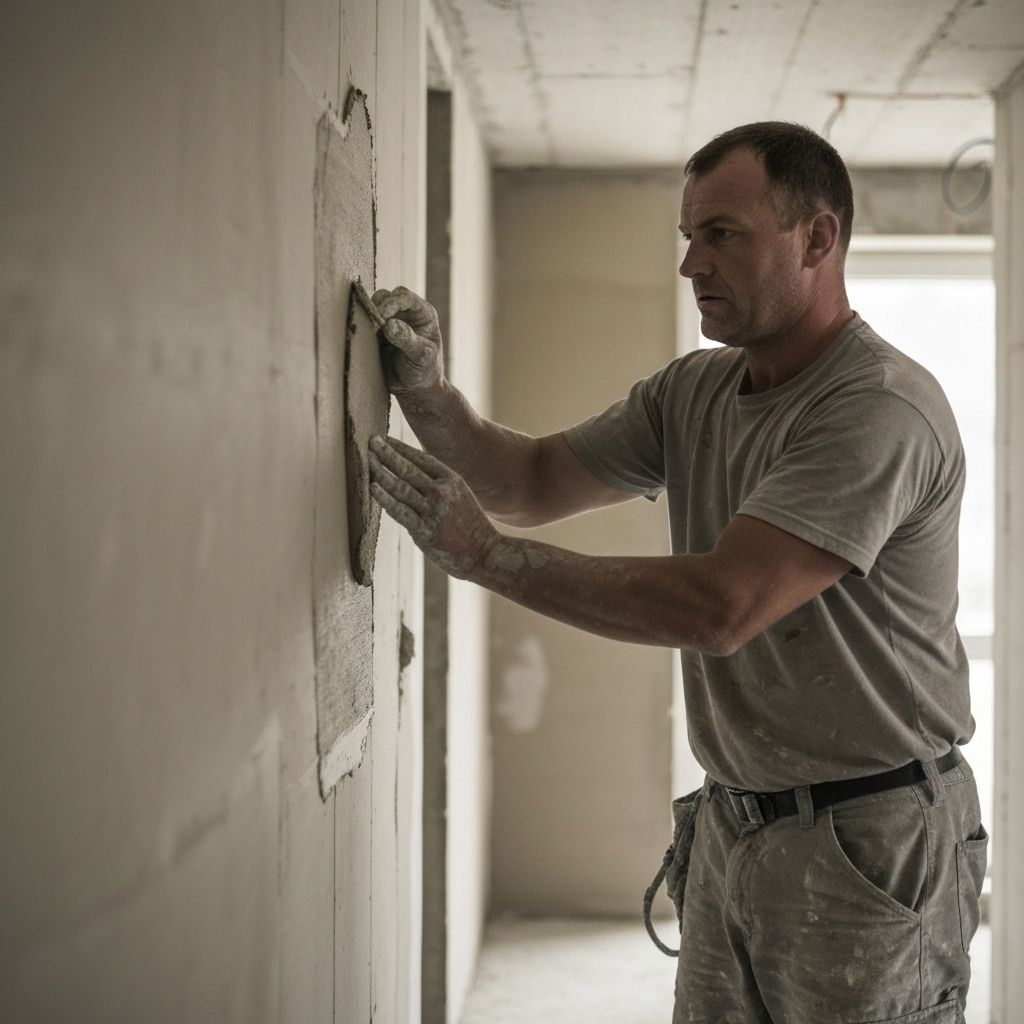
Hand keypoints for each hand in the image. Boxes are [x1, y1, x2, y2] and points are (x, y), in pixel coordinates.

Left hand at [368, 435, 497, 578]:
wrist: (486, 553)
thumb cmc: (472, 526)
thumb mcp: (461, 496)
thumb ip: (440, 485)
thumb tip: (414, 477)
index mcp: (452, 480)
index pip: (421, 458)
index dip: (401, 448)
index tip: (385, 439)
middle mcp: (442, 492)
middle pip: (408, 468)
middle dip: (387, 453)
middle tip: (371, 441)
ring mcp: (432, 511)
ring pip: (401, 487)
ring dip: (382, 472)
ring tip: (368, 461)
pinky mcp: (424, 531)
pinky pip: (400, 511)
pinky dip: (385, 499)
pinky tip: (373, 488)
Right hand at [371, 286, 444, 392]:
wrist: (413, 389)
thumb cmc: (424, 371)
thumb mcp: (421, 357)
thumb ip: (407, 339)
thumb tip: (389, 324)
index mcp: (423, 314)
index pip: (405, 297)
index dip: (391, 303)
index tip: (381, 316)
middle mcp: (406, 313)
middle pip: (386, 297)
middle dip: (377, 307)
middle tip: (374, 327)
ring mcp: (390, 320)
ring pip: (372, 306)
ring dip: (367, 315)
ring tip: (370, 333)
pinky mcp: (376, 331)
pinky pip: (364, 322)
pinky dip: (361, 326)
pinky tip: (363, 337)